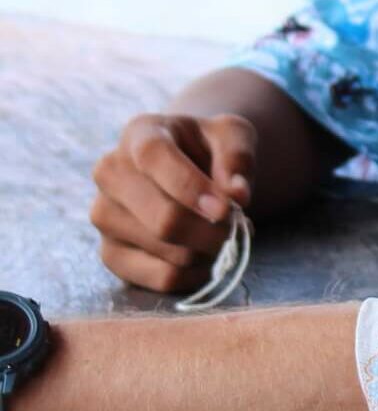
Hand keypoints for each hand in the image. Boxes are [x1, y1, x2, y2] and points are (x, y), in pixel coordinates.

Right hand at [90, 113, 256, 291]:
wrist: (190, 169)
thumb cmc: (210, 149)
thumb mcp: (233, 136)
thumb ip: (238, 158)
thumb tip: (237, 195)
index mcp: (140, 133)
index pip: (154, 159)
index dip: (191, 187)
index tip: (226, 208)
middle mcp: (110, 172)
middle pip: (162, 218)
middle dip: (211, 230)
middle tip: (239, 227)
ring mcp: (104, 214)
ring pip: (165, 250)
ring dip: (206, 250)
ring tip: (221, 234)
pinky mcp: (110, 252)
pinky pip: (159, 277)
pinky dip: (195, 274)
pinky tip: (207, 257)